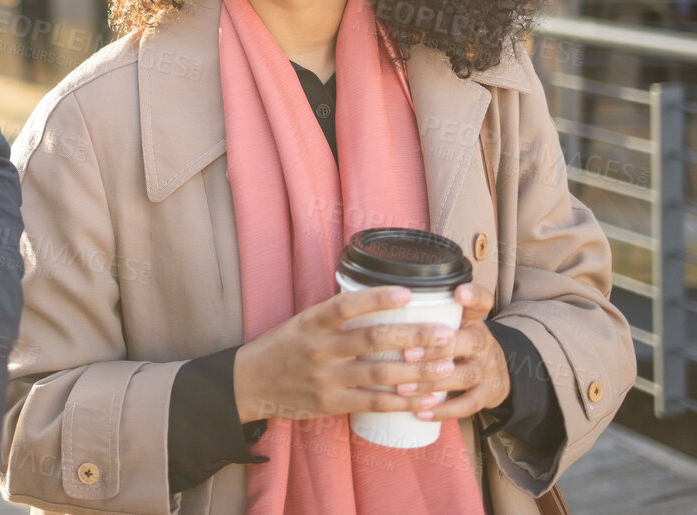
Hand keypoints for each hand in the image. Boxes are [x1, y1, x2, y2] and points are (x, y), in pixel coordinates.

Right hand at [231, 284, 460, 423]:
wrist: (250, 383)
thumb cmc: (282, 347)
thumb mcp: (302, 322)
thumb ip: (336, 316)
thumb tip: (380, 302)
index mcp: (311, 321)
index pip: (347, 305)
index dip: (378, 298)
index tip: (409, 293)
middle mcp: (319, 348)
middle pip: (373, 340)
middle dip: (414, 337)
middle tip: (446, 334)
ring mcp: (325, 378)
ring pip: (379, 374)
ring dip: (417, 371)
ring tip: (446, 366)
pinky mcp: (330, 404)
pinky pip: (373, 404)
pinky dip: (402, 403)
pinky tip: (426, 399)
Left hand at [391, 283, 510, 421]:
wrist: (496, 373)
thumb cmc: (458, 343)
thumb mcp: (453, 323)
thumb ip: (426, 314)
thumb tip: (372, 301)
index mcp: (473, 319)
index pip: (482, 301)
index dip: (473, 296)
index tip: (458, 292)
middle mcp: (482, 341)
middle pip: (466, 341)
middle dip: (435, 349)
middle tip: (406, 354)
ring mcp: (488, 369)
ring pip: (463, 375)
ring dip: (431, 382)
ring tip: (403, 388)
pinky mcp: (488, 394)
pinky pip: (468, 405)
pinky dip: (444, 411)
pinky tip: (420, 413)